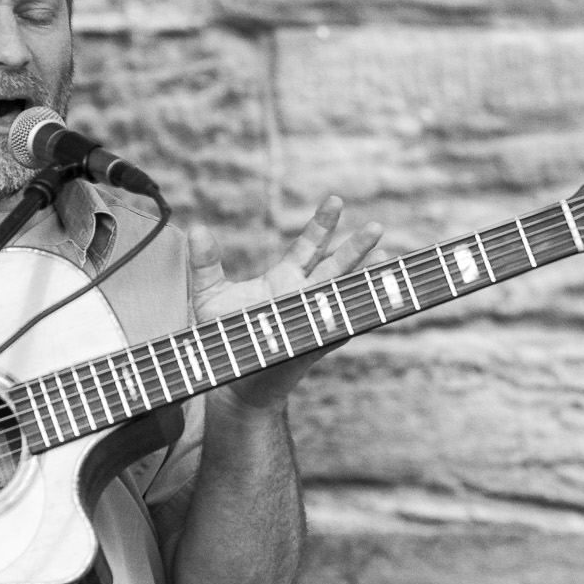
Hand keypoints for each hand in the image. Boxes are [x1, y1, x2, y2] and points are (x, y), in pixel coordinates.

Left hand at [190, 197, 383, 411]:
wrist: (231, 382)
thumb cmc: (224, 337)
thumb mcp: (210, 295)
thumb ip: (205, 263)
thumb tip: (197, 230)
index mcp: (285, 279)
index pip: (309, 246)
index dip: (323, 225)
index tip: (335, 201)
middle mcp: (305, 295)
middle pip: (336, 265)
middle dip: (356, 246)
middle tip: (376, 226)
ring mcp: (313, 320)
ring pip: (344, 293)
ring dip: (365, 278)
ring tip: (386, 258)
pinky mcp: (314, 345)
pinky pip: (341, 328)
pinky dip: (356, 316)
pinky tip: (373, 304)